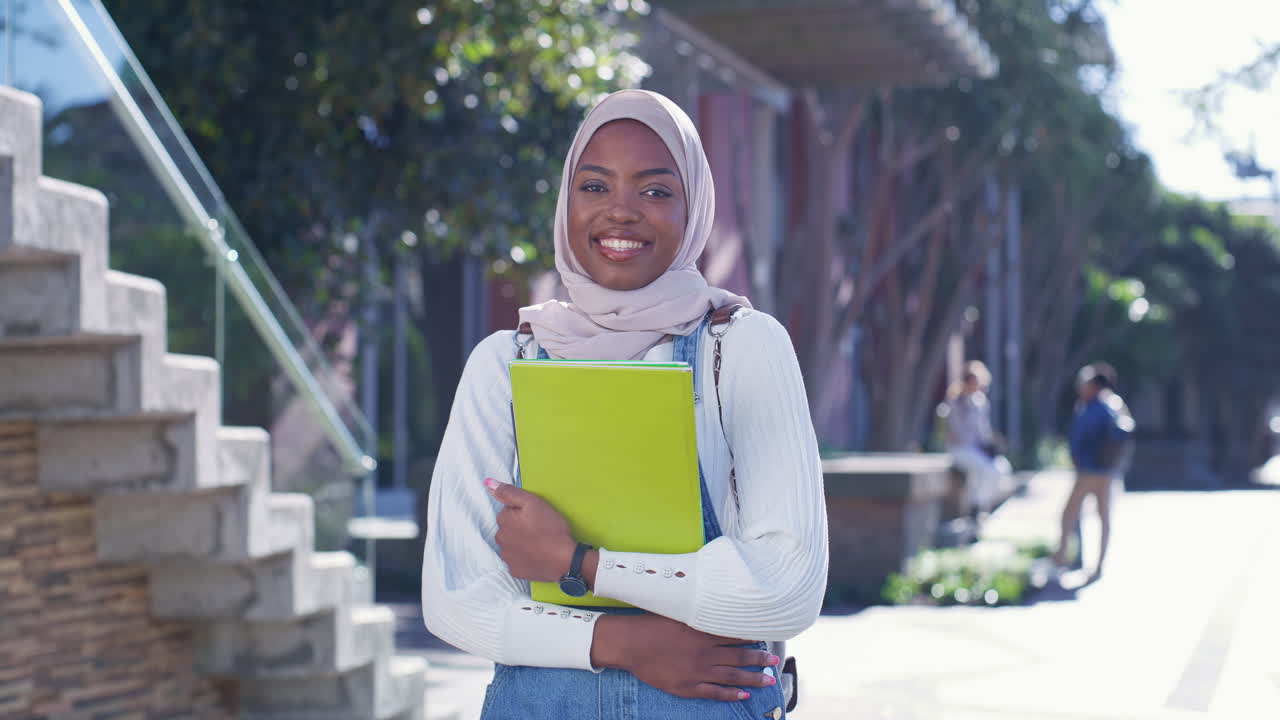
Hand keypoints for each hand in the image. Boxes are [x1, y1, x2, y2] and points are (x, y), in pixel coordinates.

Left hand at [487, 478, 575, 582]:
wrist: (564, 559)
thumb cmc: (550, 529)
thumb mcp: (532, 502)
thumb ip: (508, 492)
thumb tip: (488, 483)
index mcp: (503, 521)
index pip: (508, 511)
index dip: (523, 512)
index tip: (535, 516)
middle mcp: (500, 539)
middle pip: (508, 528)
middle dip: (519, 527)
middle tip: (538, 528)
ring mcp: (507, 557)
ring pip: (511, 544)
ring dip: (521, 542)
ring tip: (539, 541)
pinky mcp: (515, 570)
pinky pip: (516, 560)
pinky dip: (524, 557)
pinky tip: (536, 554)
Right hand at [591, 614, 779, 701]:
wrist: (631, 643)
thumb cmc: (652, 624)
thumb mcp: (678, 613)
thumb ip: (697, 612)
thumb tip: (713, 604)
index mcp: (703, 633)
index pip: (735, 635)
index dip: (752, 637)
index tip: (767, 637)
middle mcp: (705, 653)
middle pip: (739, 657)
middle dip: (759, 659)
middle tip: (774, 661)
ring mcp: (698, 672)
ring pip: (732, 676)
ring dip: (752, 678)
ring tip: (768, 680)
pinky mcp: (688, 686)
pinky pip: (714, 692)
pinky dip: (730, 694)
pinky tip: (744, 694)